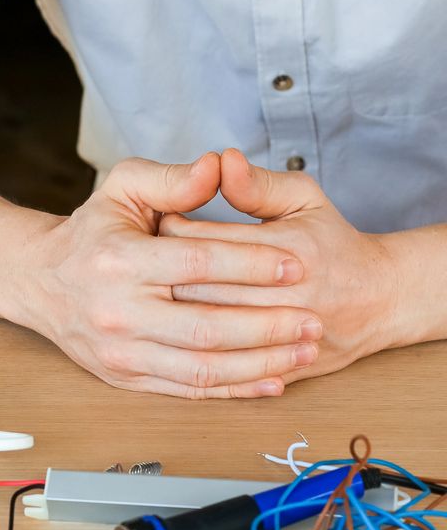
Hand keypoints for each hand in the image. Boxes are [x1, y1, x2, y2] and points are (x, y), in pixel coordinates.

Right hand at [26, 154, 322, 397]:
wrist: (40, 282)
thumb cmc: (90, 232)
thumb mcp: (121, 189)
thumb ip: (172, 178)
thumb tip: (220, 166)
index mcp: (119, 259)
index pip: (197, 264)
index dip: (251, 265)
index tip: (296, 265)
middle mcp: (117, 310)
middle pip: (206, 326)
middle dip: (267, 325)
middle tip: (314, 319)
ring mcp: (120, 351)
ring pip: (201, 367)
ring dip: (259, 363)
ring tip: (302, 351)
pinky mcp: (124, 377)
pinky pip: (185, 389)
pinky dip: (232, 389)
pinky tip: (270, 380)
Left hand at [159, 149, 400, 385]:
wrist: (381, 300)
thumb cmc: (331, 242)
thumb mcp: (303, 199)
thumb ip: (258, 184)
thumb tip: (221, 160)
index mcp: (291, 248)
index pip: (203, 241)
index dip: (169, 230)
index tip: (158, 223)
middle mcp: (291, 295)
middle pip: (196, 288)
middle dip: (162, 272)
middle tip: (148, 261)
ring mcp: (288, 337)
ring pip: (205, 330)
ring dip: (172, 311)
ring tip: (159, 291)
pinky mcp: (284, 368)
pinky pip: (227, 367)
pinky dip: (196, 350)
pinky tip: (179, 332)